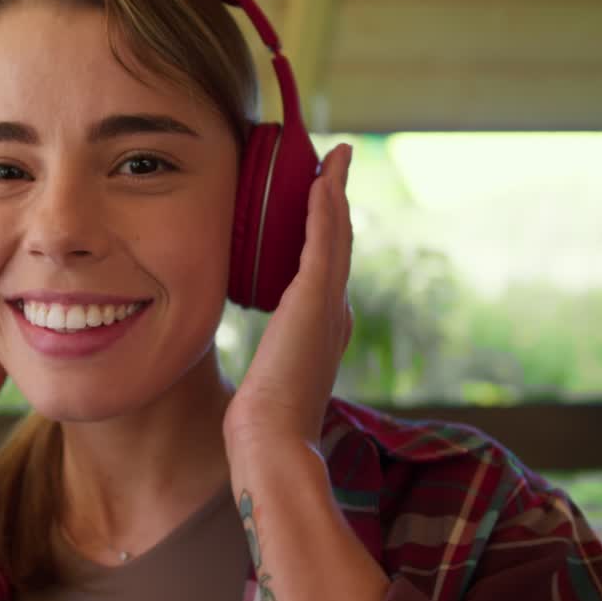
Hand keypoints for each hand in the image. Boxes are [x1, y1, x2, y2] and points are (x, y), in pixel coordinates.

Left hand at [224, 144, 354, 448]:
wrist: (272, 441)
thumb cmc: (263, 426)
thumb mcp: (268, 386)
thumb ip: (272, 371)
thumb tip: (263, 384)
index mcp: (324, 333)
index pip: (326, 272)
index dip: (326, 236)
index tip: (321, 207)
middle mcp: (335, 315)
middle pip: (338, 246)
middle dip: (336, 205)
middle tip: (334, 166)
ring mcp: (329, 305)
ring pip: (337, 235)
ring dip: (335, 193)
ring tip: (334, 159)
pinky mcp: (316, 299)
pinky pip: (324, 240)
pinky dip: (326, 206)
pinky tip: (321, 179)